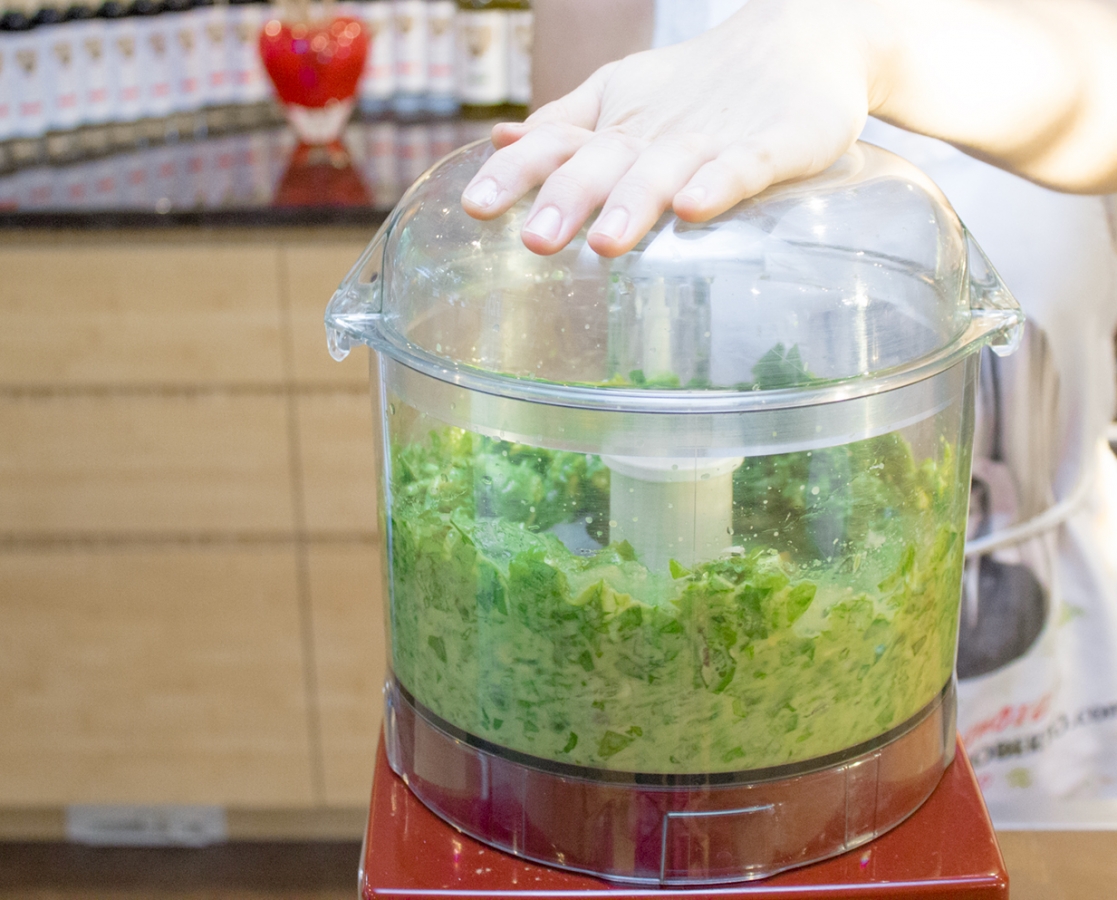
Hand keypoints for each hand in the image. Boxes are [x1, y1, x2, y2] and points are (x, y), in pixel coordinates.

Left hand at [460, 0, 888, 256]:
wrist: (801, 38)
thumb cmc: (698, 85)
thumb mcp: (623, 96)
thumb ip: (565, 124)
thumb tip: (500, 140)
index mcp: (616, 127)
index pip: (555, 147)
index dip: (516, 174)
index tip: (476, 208)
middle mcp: (654, 133)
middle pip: (604, 163)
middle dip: (567, 198)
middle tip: (536, 240)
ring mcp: (712, 139)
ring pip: (666, 170)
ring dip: (634, 203)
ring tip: (606, 244)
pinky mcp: (774, 144)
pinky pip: (744, 167)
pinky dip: (719, 184)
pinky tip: (694, 209)